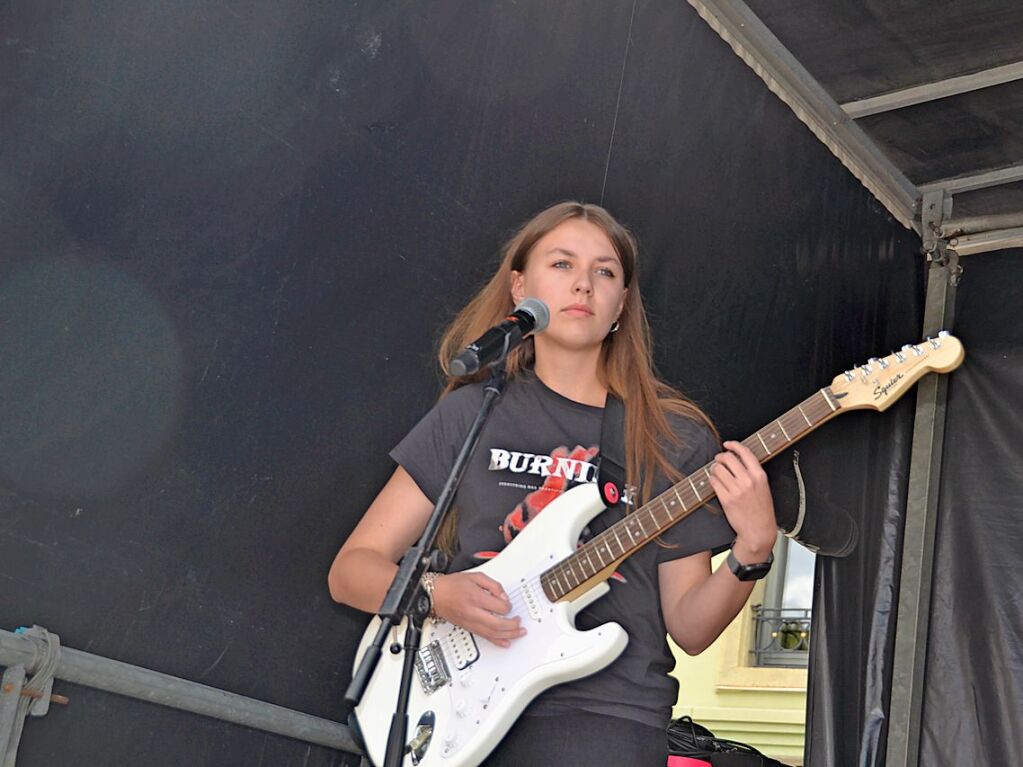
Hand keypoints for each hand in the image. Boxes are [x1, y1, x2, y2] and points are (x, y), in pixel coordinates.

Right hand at [431, 571, 525, 646]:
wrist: (435, 595)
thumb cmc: (452, 585)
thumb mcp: (475, 577)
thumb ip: (493, 585)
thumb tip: (503, 597)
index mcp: (476, 597)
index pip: (499, 607)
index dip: (508, 606)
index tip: (509, 604)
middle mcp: (473, 612)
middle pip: (497, 624)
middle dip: (512, 625)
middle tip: (519, 622)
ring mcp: (470, 622)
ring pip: (492, 634)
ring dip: (508, 635)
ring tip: (518, 633)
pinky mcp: (468, 627)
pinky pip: (484, 637)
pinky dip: (497, 641)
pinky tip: (505, 643)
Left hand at [708, 440, 776, 559]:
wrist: (758, 530)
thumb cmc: (761, 510)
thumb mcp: (763, 487)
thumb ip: (752, 472)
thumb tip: (737, 458)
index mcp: (760, 476)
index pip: (745, 452)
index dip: (733, 445)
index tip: (727, 444)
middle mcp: (748, 481)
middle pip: (728, 458)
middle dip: (720, 457)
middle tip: (719, 461)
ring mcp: (736, 490)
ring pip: (718, 469)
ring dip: (714, 469)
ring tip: (716, 473)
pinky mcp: (726, 499)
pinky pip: (713, 482)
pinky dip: (712, 480)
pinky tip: (715, 482)